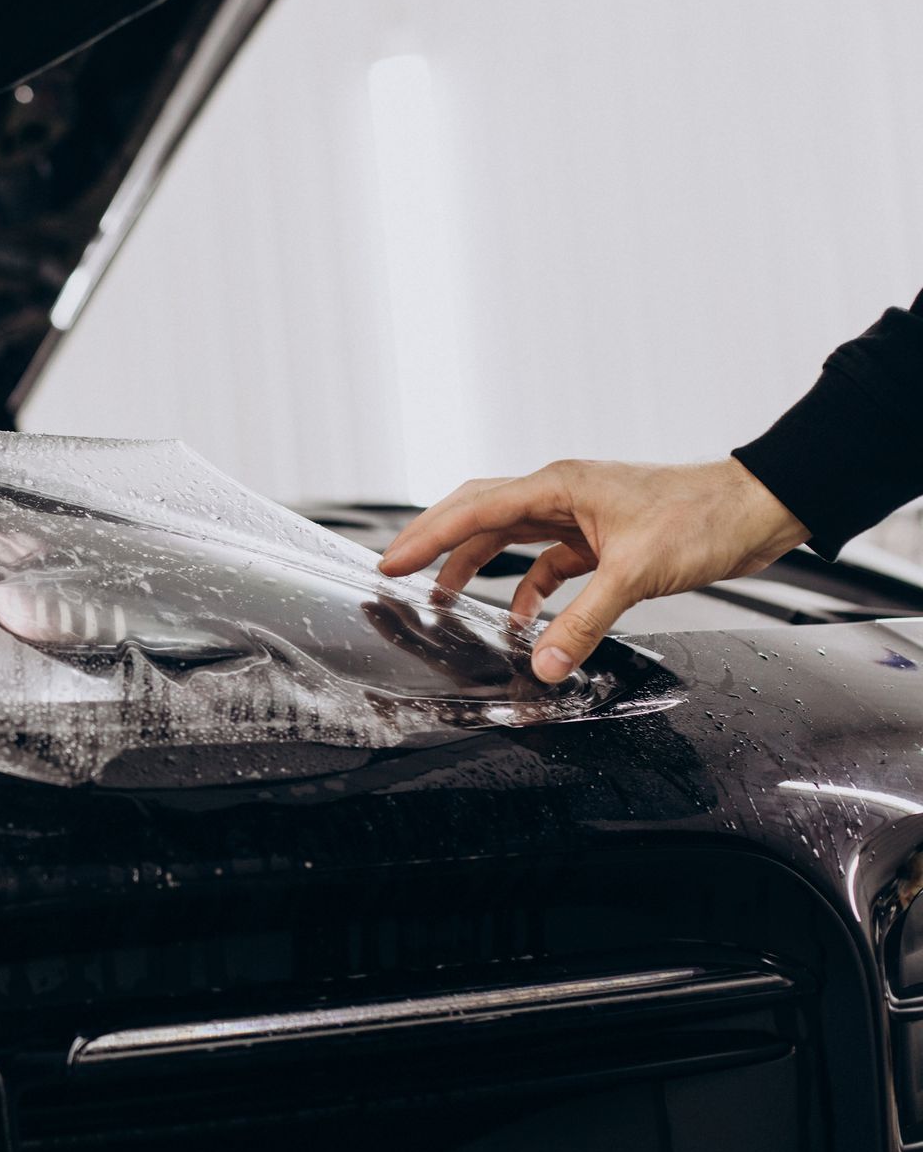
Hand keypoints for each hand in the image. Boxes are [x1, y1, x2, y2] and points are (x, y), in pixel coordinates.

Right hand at [377, 458, 809, 682]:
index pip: (474, 510)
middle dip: (436, 543)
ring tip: (446, 600)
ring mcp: (580, 514)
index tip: (391, 562)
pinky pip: (549, 562)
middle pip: (479, 514)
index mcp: (558, 486)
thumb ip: (584, 622)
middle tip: (398, 571)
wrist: (759, 509)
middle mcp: (562, 493)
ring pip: (510, 537)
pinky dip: (531, 590)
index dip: (427, 537)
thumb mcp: (635, 574)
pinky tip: (527, 620)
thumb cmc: (703, 518)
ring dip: (477, 567)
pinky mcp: (602, 537)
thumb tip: (546, 665)